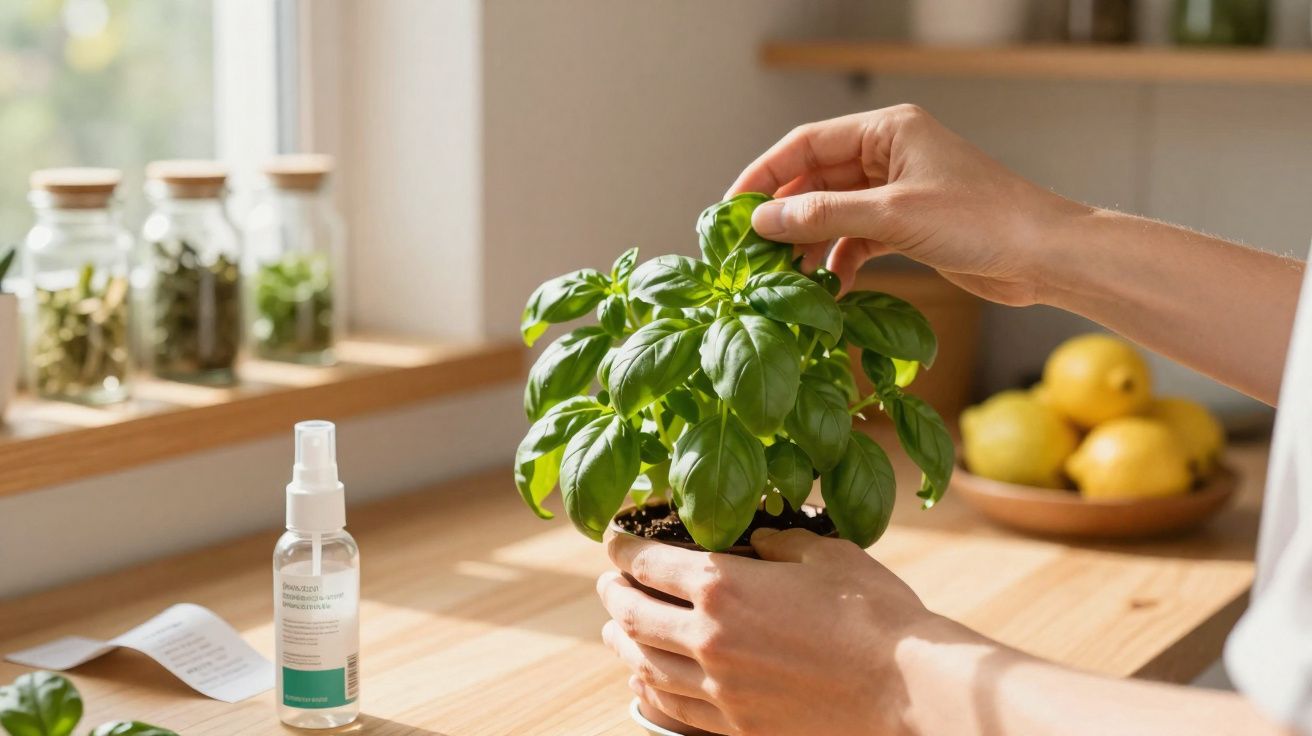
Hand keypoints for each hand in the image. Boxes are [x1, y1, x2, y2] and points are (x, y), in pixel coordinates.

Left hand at [596, 528, 956, 735]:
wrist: (909, 692)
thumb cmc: (875, 614)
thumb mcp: (826, 554)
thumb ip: (780, 542)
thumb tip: (759, 540)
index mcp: (723, 587)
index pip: (647, 563)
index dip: (622, 546)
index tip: (614, 537)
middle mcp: (708, 639)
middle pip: (633, 614)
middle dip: (613, 593)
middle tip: (608, 582)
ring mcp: (719, 689)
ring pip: (645, 664)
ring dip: (621, 642)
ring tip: (614, 630)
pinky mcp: (737, 726)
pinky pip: (673, 708)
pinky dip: (649, 689)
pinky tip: (645, 681)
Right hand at [727, 104, 1088, 305]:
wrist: (1045, 257)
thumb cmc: (983, 221)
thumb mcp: (893, 216)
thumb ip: (823, 216)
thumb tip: (762, 220)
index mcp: (887, 131)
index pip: (805, 145)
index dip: (763, 176)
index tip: (731, 211)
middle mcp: (890, 155)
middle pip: (815, 180)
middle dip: (784, 216)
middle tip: (749, 252)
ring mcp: (898, 192)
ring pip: (834, 214)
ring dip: (809, 245)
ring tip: (783, 278)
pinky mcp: (909, 228)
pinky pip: (857, 240)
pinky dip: (839, 262)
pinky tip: (827, 290)